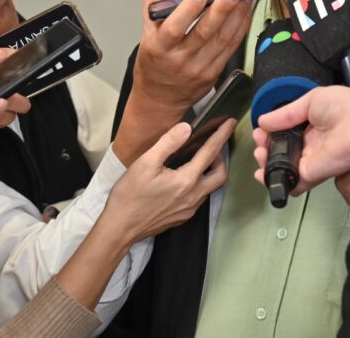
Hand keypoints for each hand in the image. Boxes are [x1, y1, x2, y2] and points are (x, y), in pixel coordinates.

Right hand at [103, 118, 233, 242]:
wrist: (119, 228)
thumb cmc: (130, 194)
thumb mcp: (145, 163)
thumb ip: (168, 143)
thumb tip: (187, 127)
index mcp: (186, 181)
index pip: (210, 153)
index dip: (221, 135)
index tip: (230, 122)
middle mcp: (193, 197)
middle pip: (221, 175)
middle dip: (221, 158)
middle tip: (210, 146)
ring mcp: (189, 209)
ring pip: (211, 188)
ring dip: (210, 172)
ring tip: (197, 160)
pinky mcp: (183, 217)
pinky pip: (200, 198)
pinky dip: (200, 184)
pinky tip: (185, 179)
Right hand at [114, 0, 251, 163]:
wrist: (159, 100)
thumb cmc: (154, 64)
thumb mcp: (146, 33)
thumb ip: (154, 5)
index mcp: (159, 48)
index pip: (174, 29)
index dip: (188, 11)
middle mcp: (180, 60)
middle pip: (204, 33)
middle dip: (221, 10)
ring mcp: (199, 68)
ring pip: (222, 40)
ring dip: (236, 17)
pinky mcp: (214, 73)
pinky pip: (230, 49)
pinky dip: (240, 30)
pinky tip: (244, 15)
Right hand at [252, 86, 349, 194]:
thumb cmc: (343, 108)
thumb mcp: (311, 100)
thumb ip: (286, 113)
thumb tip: (263, 121)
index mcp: (315, 122)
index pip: (289, 130)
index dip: (272, 131)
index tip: (260, 131)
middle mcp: (313, 142)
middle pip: (284, 149)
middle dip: (267, 148)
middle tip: (258, 145)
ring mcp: (313, 160)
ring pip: (285, 166)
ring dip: (268, 163)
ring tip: (259, 155)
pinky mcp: (313, 174)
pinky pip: (293, 181)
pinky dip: (277, 180)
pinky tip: (263, 174)